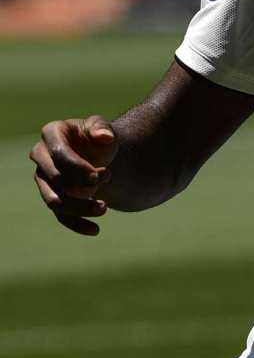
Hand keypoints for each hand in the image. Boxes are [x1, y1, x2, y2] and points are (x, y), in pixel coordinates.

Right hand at [29, 116, 117, 236]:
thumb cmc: (96, 136)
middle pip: (55, 179)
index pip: (59, 153)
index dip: (79, 166)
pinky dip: (77, 224)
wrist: (98, 152)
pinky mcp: (53, 197)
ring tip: (104, 208)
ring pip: (55, 201)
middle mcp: (41, 157)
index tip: (102, 173)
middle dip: (81, 184)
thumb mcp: (101, 126)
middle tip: (108, 179)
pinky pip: (60, 216)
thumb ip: (102, 127)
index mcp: (51, 134)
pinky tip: (95, 230)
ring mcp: (44, 179)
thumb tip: (104, 137)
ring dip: (79, 208)